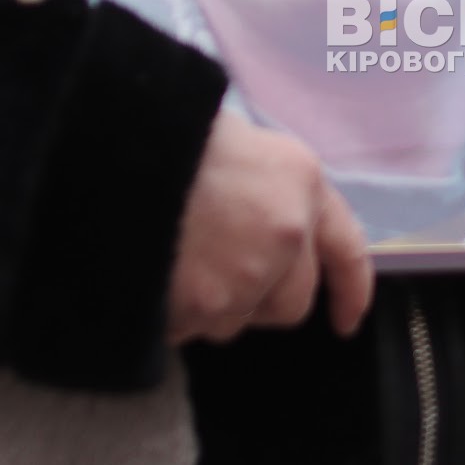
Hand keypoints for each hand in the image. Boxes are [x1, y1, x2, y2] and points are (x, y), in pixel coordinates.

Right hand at [167, 113, 373, 346]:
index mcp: (301, 183)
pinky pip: (193, 329)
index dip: (350, 292)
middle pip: (292, 302)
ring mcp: (248, 275)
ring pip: (238, 320)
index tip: (346, 321)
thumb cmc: (168, 135)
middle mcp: (288, 235)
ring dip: (213, 306)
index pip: (347, 251)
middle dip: (263, 301)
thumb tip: (268, 221)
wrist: (114, 153)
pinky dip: (175, 316)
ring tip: (177, 264)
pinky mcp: (203, 306)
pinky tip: (153, 279)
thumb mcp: (238, 140)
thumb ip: (269, 190)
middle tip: (221, 276)